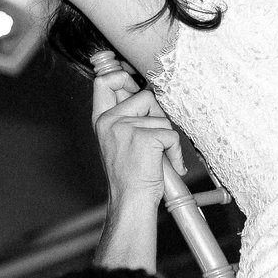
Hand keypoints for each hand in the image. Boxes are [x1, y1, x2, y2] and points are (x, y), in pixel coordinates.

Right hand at [92, 60, 181, 200]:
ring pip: (161, 116)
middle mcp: (110, 121)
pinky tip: (168, 164)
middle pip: (144, 95)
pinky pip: (171, 134)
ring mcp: (125, 128)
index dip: (122, 75)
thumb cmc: (130, 176)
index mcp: (102, 120)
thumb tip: (144, 92)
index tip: (133, 83)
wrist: (131, 202)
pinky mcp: (144, 138)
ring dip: (166, 137)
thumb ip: (126, 116)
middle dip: (157, 115)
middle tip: (154, 138)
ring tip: (156, 157)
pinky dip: (175, 152)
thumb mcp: (120, 141)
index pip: (104, 81)